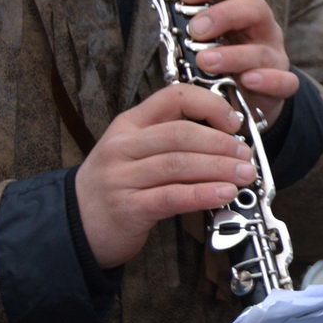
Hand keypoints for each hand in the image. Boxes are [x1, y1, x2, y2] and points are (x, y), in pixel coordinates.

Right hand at [74, 83, 253, 267]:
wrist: (76, 224)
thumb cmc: (118, 184)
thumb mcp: (137, 150)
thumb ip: (174, 139)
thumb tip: (229, 138)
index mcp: (130, 124)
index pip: (174, 97)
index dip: (210, 105)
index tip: (234, 122)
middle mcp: (123, 146)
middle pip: (181, 133)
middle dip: (222, 143)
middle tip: (246, 155)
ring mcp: (121, 177)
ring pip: (179, 163)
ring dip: (219, 168)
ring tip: (244, 174)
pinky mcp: (127, 207)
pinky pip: (172, 196)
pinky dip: (203, 194)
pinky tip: (224, 194)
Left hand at [179, 0, 296, 123]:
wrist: (240, 102)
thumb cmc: (218, 66)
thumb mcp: (204, 41)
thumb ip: (189, 28)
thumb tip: (164, 11)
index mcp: (242, 11)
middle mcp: (262, 29)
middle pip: (255, 7)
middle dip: (223, 15)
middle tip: (195, 29)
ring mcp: (274, 56)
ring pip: (261, 49)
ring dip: (232, 55)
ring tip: (206, 62)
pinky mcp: (281, 85)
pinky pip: (284, 81)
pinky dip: (267, 80)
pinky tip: (247, 80)